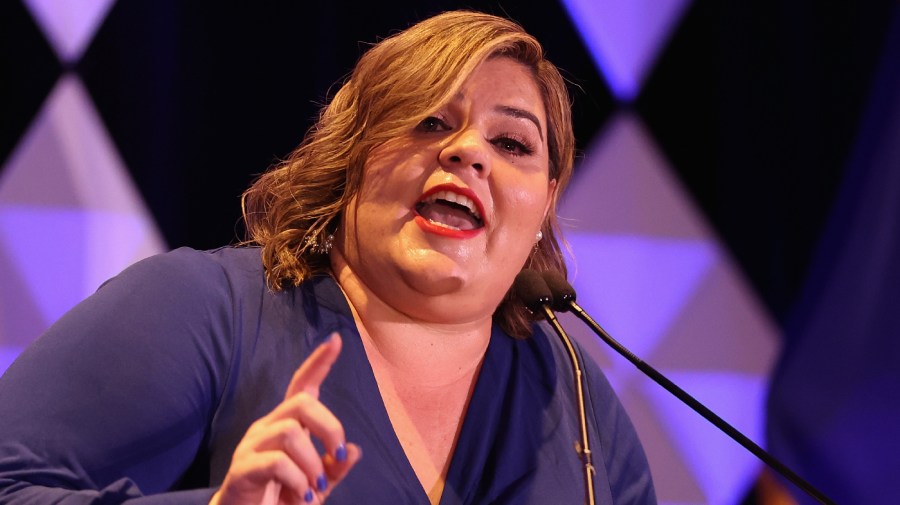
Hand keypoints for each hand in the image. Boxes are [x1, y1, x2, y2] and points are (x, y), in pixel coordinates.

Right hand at [211, 333, 361, 503]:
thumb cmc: (281, 499)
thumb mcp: (317, 485)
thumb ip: (335, 469)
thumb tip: (354, 450)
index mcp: (287, 425)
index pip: (302, 385)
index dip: (319, 362)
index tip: (336, 340)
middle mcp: (268, 428)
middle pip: (302, 403)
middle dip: (329, 427)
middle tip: (337, 456)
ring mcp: (252, 446)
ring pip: (290, 433)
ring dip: (311, 463)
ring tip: (312, 488)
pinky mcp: (242, 468)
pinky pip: (276, 462)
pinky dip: (297, 480)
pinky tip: (299, 494)